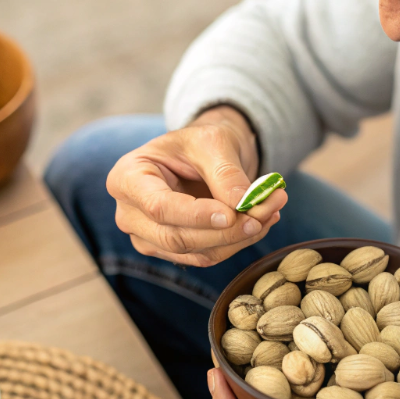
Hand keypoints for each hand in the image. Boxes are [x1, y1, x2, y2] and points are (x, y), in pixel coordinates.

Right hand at [106, 106, 286, 266]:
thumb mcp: (213, 142)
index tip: (231, 213)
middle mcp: (130, 214)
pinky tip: (261, 221)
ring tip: (271, 210)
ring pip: (195, 252)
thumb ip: (225, 172)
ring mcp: (148, 238)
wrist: (203, 155)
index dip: (195, 215)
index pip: (158, 207)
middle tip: (265, 212)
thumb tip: (241, 204)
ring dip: (239, 237)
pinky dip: (238, 242)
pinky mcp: (172, 251)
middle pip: (176, 237)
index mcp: (127, 178)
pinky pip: (208, 256)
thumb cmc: (199, 142)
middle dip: (225, 230)